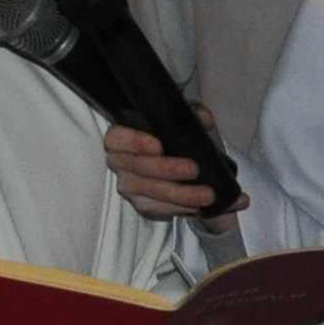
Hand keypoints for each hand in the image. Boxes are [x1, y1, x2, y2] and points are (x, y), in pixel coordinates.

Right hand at [103, 104, 242, 227]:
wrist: (197, 169)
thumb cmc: (186, 141)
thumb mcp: (195, 125)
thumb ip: (197, 117)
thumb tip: (202, 117)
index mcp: (126, 134)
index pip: (116, 137)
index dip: (134, 142)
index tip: (159, 147)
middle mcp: (121, 160)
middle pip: (136, 166)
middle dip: (165, 169)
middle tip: (194, 169)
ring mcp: (128, 184)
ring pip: (149, 190)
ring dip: (179, 193)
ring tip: (207, 194)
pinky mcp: (140, 203)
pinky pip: (154, 208)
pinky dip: (176, 206)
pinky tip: (195, 205)